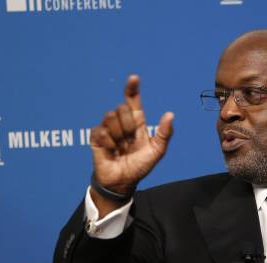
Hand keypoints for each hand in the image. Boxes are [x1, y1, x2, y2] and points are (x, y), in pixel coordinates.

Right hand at [90, 75, 173, 196]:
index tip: (134, 77)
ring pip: (110, 117)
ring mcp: (107, 128)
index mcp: (136, 122)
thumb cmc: (140, 166)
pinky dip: (109, 143)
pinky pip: (102, 131)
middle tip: (129, 141)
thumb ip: (165, 133)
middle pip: (121, 108)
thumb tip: (170, 114)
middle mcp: (121, 122)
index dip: (132, 88)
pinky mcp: (96, 137)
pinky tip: (112, 151)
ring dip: (119, 135)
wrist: (123, 181)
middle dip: (128, 125)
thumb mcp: (157, 151)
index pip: (132, 100)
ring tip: (120, 147)